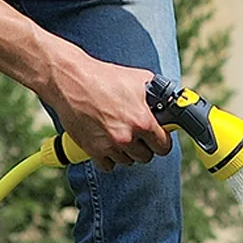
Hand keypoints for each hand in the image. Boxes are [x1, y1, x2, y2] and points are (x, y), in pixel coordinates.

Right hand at [45, 55, 171, 171]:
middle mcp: (127, 137)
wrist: (70, 80)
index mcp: (142, 121)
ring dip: (125, 151)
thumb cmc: (104, 77)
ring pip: (127, 161)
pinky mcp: (92, 150)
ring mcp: (108, 146)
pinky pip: (108, 166)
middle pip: (146, 157)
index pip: (164, 147)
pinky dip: (108, 157)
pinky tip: (105, 141)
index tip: (157, 136)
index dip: (161, 140)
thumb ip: (159, 95)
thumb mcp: (140, 80)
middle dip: (143, 146)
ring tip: (117, 132)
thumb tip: (172, 104)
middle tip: (135, 132)